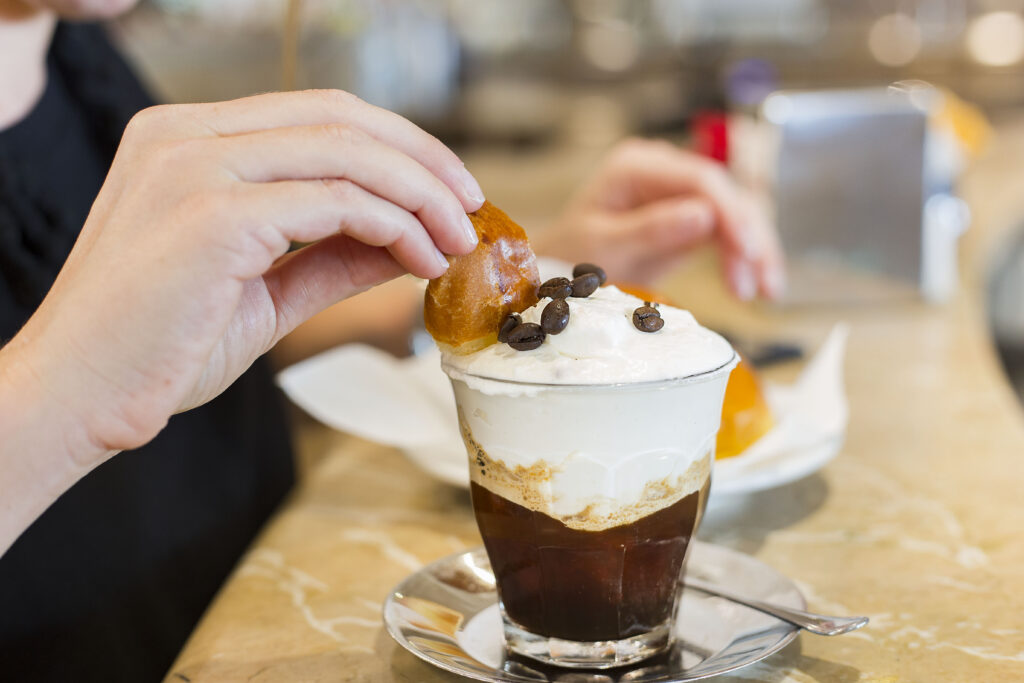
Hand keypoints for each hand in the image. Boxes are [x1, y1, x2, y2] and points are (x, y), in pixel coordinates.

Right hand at [4, 89, 482, 460]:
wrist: (77, 398)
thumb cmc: (157, 350)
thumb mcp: (265, 291)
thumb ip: (334, 256)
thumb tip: (412, 239)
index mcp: (188, 139)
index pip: (318, 114)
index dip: (397, 145)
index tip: (448, 189)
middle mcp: (185, 135)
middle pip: (341, 117)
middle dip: (424, 160)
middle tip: (472, 207)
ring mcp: (194, 165)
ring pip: (347, 151)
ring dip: (420, 194)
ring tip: (458, 240)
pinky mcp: (211, 213)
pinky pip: (335, 201)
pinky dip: (394, 226)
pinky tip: (422, 259)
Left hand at [535, 138, 783, 299]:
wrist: (557, 273)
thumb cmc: (569, 257)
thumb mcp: (603, 247)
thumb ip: (650, 230)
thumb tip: (703, 214)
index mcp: (637, 166)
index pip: (699, 179)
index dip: (731, 213)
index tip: (749, 250)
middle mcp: (664, 170)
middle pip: (725, 195)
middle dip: (750, 238)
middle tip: (764, 283)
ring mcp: (678, 191)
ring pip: (735, 213)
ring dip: (755, 251)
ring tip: (766, 291)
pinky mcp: (689, 215)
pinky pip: (727, 232)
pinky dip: (744, 258)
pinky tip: (756, 285)